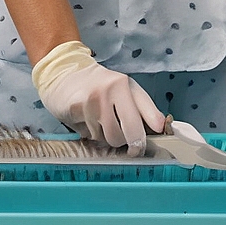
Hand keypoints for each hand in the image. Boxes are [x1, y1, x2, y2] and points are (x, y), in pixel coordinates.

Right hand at [31, 41, 165, 155]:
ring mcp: (96, 99)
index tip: (162, 135)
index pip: (149, 110)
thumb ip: (138, 108)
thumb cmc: (96, 87)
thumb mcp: (121, 90)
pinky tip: (86, 121)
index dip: (158, 126)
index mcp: (128, 85)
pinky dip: (90, 134)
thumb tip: (159, 128)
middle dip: (134, 145)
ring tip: (102, 126)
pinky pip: (92, 135)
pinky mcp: (79, 107)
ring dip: (108, 139)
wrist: (64, 74)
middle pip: (133, 131)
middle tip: (133, 149)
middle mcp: (114, 89)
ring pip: (112, 138)